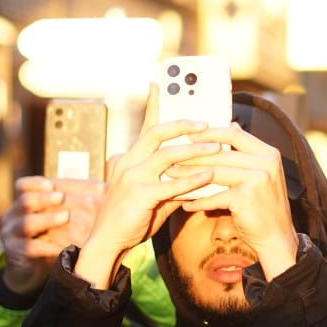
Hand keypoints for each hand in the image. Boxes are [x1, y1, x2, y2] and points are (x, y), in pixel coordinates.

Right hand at [0, 176, 106, 294]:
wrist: (33, 269)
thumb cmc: (50, 238)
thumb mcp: (56, 218)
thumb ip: (69, 202)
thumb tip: (101, 186)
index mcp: (21, 203)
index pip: (23, 186)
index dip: (37, 183)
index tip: (53, 184)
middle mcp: (11, 216)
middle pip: (24, 201)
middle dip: (44, 198)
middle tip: (62, 197)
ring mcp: (11, 235)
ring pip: (26, 223)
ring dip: (47, 219)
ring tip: (66, 217)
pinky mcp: (15, 253)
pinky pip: (30, 248)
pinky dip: (48, 246)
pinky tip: (64, 246)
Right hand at [73, 83, 221, 286]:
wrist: (109, 241)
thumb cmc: (132, 218)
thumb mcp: (155, 196)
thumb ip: (175, 182)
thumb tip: (201, 175)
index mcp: (131, 158)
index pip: (146, 127)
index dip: (154, 106)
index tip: (158, 85)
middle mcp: (129, 162)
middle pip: (156, 133)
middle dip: (183, 124)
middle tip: (206, 123)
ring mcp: (132, 177)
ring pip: (166, 155)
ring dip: (195, 150)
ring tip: (218, 148)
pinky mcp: (140, 195)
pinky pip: (170, 184)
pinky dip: (191, 179)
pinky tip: (209, 175)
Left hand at [174, 122, 299, 279]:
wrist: (277, 237)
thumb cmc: (265, 206)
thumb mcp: (262, 173)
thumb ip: (247, 152)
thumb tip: (232, 125)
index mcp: (269, 153)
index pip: (234, 135)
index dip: (210, 133)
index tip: (189, 135)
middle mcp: (266, 163)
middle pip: (221, 154)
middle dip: (192, 156)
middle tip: (170, 158)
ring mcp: (256, 180)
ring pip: (214, 173)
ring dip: (189, 176)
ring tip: (171, 177)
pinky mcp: (245, 198)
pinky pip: (214, 196)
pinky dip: (198, 201)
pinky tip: (185, 204)